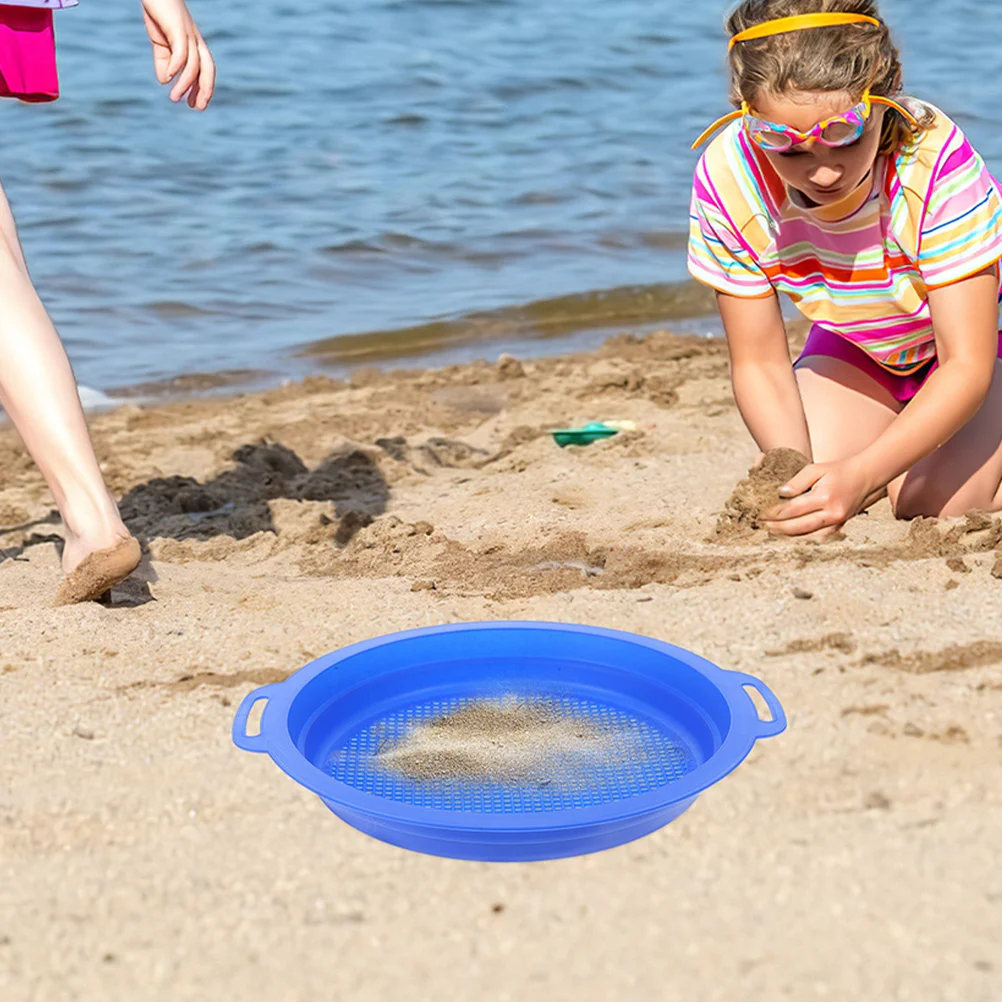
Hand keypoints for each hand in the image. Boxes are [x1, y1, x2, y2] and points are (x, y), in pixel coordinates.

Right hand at [141, 0, 215, 109]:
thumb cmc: (158, 10)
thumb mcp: (159, 40)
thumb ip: (163, 60)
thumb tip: (165, 81)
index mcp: (194, 44)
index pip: (204, 70)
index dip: (202, 88)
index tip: (194, 105)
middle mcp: (195, 40)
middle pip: (208, 69)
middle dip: (205, 90)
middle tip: (196, 108)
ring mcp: (188, 33)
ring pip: (194, 65)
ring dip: (185, 84)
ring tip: (174, 98)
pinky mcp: (178, 26)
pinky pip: (182, 51)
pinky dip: (176, 66)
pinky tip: (168, 78)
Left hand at [761, 457, 882, 537]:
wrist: (866, 477)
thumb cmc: (838, 471)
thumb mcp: (815, 469)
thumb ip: (796, 482)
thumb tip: (779, 493)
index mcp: (824, 497)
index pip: (792, 510)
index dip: (774, 513)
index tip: (761, 514)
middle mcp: (831, 513)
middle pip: (797, 527)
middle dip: (777, 528)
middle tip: (762, 526)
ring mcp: (837, 523)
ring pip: (807, 536)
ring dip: (787, 536)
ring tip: (772, 532)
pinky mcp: (840, 527)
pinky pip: (817, 537)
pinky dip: (802, 538)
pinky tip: (789, 535)